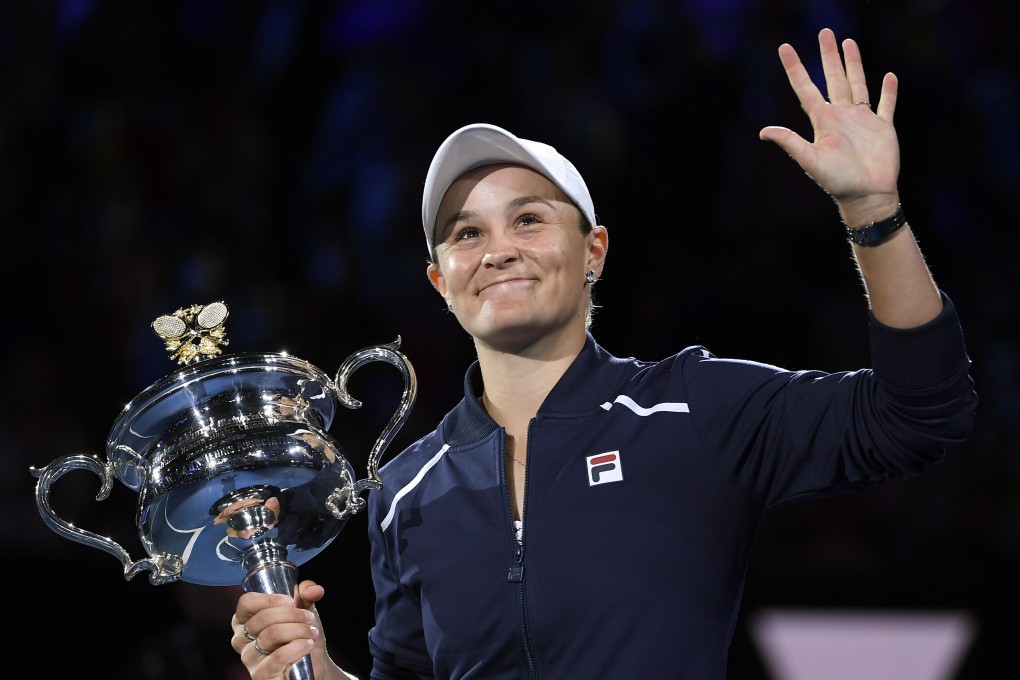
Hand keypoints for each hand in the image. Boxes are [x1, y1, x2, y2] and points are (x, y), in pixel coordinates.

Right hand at [231, 580, 343, 679]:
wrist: (314, 665)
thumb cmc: (301, 635)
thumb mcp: (303, 609)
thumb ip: (306, 594)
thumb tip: (314, 590)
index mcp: (245, 620)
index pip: (246, 602)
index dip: (269, 599)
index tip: (290, 601)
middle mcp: (241, 639)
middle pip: (262, 618)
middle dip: (292, 615)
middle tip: (309, 618)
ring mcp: (249, 658)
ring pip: (272, 634)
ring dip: (298, 630)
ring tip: (311, 632)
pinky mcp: (260, 675)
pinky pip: (278, 656)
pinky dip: (298, 647)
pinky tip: (307, 645)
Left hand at [760, 28, 900, 225]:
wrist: (867, 195)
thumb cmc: (837, 181)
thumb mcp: (810, 160)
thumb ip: (790, 142)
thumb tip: (763, 131)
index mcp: (823, 121)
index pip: (806, 88)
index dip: (795, 68)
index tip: (784, 48)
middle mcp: (841, 116)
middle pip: (833, 78)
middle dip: (829, 55)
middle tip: (826, 32)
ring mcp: (862, 120)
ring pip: (857, 84)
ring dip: (854, 64)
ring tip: (849, 42)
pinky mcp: (883, 127)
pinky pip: (886, 105)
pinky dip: (888, 91)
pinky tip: (888, 76)